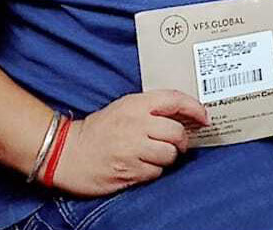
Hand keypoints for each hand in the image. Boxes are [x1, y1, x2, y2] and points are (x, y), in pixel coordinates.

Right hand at [50, 89, 208, 195]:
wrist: (68, 152)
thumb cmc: (98, 130)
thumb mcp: (123, 108)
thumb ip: (149, 108)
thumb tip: (181, 114)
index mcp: (135, 104)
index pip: (174, 99)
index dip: (194, 107)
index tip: (205, 116)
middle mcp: (136, 124)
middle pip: (177, 132)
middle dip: (181, 140)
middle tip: (177, 143)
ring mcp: (132, 148)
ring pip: (169, 154)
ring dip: (167, 157)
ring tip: (153, 154)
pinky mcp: (129, 171)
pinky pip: (156, 172)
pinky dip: (153, 171)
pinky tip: (140, 165)